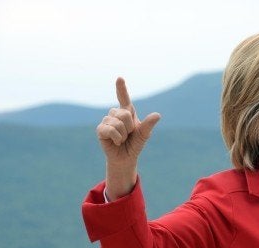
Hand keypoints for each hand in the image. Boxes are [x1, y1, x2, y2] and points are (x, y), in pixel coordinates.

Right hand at [96, 77, 159, 199]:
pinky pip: (110, 129)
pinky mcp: (100, 129)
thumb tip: (158, 115)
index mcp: (127, 112)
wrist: (126, 157)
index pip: (124, 98)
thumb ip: (149, 124)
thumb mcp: (144, 134)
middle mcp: (116, 114)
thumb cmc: (135, 144)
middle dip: (130, 126)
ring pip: (117, 122)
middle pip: (124, 113)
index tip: (119, 78)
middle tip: (129, 134)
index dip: (121, 88)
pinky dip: (117, 137)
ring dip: (123, 133)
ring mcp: (107, 121)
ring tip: (122, 138)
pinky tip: (116, 141)